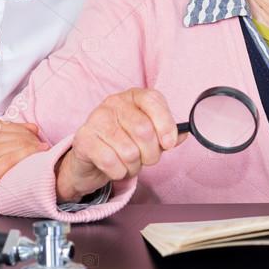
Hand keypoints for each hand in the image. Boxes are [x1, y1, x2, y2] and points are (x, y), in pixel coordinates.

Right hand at [55, 88, 186, 201]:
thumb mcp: (149, 135)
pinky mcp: (84, 139)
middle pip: (143, 130)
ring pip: (128, 151)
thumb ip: (167, 133)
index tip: (168, 144)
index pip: (153, 101)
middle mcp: (114, 102)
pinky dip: (118, 172)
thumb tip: (184, 134)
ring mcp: (96, 118)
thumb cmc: (124, 141)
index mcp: (134, 96)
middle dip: (151, 154)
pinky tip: (114, 167)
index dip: (165, 124)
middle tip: (146, 159)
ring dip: (133, 166)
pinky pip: (111, 162)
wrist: (91, 157)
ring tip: (128, 163)